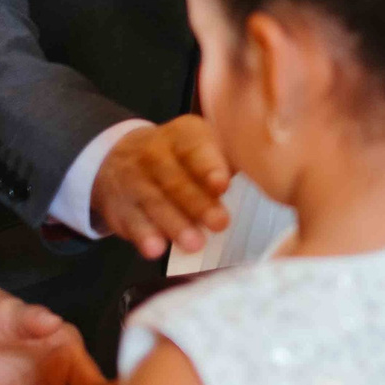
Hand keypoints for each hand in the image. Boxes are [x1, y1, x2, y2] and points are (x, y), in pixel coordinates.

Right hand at [91, 116, 231, 259]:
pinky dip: (143, 235)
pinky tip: (155, 249)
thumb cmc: (179, 156)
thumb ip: (227, 160)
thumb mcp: (201, 146)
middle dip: (198, 204)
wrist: (120, 155)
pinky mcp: (120, 206)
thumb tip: (264, 175)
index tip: (222, 184)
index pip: (196, 150)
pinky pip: (131, 221)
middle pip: (176, 180)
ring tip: (195, 243)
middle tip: (220, 223)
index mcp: (183, 135)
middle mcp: (154, 153)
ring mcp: (134, 180)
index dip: (209, 167)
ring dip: (175, 224)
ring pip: (155, 202)